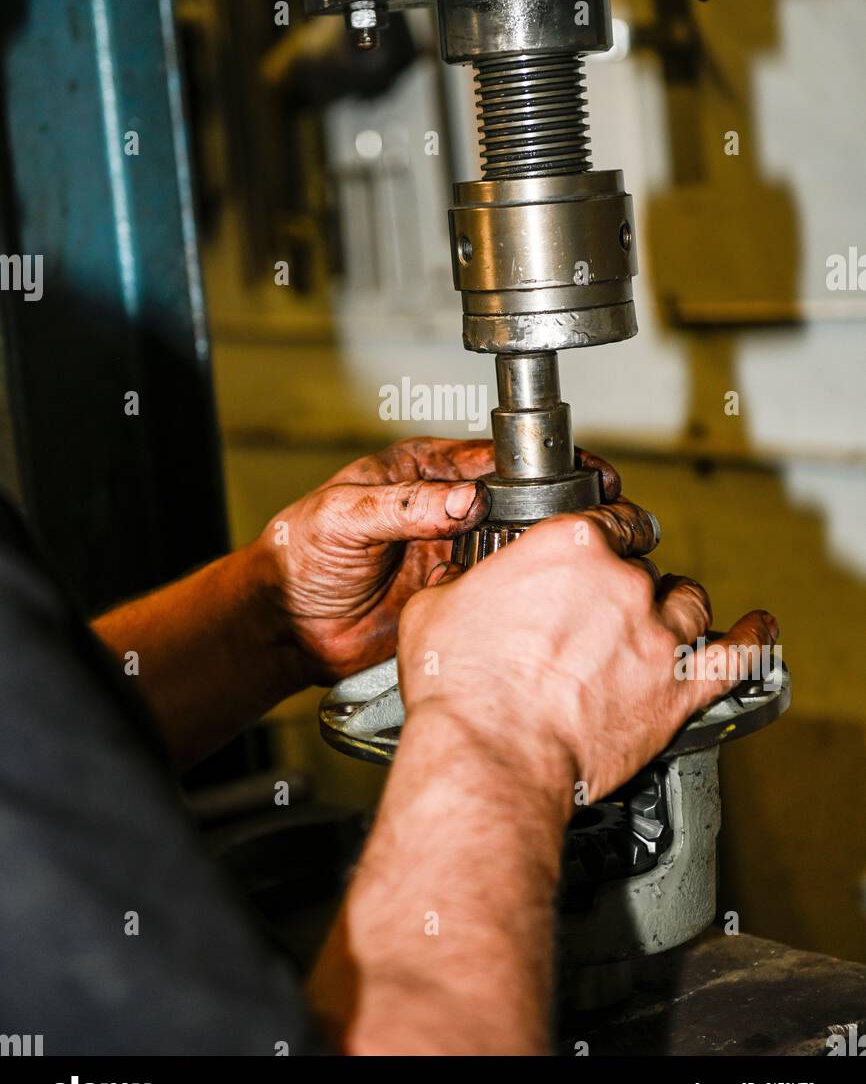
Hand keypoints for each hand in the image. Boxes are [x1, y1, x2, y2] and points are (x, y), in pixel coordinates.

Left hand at [256, 436, 620, 679]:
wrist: (285, 625)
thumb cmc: (299, 554)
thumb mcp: (345, 516)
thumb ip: (405, 505)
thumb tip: (464, 499)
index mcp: (422, 472)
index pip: (491, 459)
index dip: (537, 464)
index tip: (578, 472)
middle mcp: (445, 509)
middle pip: (518, 500)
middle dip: (559, 504)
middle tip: (602, 513)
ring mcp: (454, 553)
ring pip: (517, 544)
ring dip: (547, 548)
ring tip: (586, 553)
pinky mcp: (456, 596)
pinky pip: (501, 589)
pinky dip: (526, 590)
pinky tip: (551, 594)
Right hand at [397, 500, 778, 806]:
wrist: (493, 752)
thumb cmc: (461, 685)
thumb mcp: (435, 609)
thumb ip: (462, 585)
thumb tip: (458, 584)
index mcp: (568, 545)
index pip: (607, 518)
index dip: (606, 530)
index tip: (603, 540)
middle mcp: (621, 581)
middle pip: (642, 566)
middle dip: (626, 584)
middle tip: (603, 608)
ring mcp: (655, 635)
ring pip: (687, 602)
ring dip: (677, 606)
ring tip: (668, 615)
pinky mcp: (676, 690)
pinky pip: (734, 658)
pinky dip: (752, 640)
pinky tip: (758, 630)